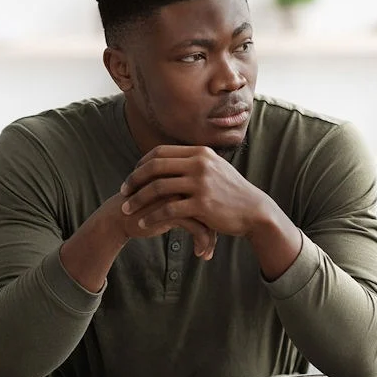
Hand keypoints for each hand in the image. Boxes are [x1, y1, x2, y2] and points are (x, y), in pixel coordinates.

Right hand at [98, 191, 217, 259]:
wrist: (120, 215)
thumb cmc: (149, 207)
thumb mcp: (173, 199)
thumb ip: (192, 200)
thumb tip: (219, 212)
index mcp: (186, 173)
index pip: (214, 193)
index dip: (220, 212)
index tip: (222, 229)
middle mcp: (184, 181)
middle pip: (214, 204)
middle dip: (218, 227)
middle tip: (216, 242)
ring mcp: (179, 195)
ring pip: (208, 217)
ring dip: (211, 238)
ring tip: (208, 252)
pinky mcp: (170, 210)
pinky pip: (196, 228)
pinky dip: (202, 242)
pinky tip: (201, 254)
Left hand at [120, 145, 302, 279]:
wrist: (255, 210)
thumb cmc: (233, 192)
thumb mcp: (215, 168)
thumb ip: (195, 161)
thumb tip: (171, 159)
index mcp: (200, 152)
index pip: (160, 153)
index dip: (141, 164)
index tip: (132, 177)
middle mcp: (199, 164)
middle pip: (154, 167)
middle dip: (134, 180)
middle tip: (122, 192)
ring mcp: (201, 184)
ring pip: (158, 188)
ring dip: (138, 199)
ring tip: (127, 209)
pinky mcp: (202, 204)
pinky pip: (168, 209)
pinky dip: (153, 216)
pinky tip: (144, 223)